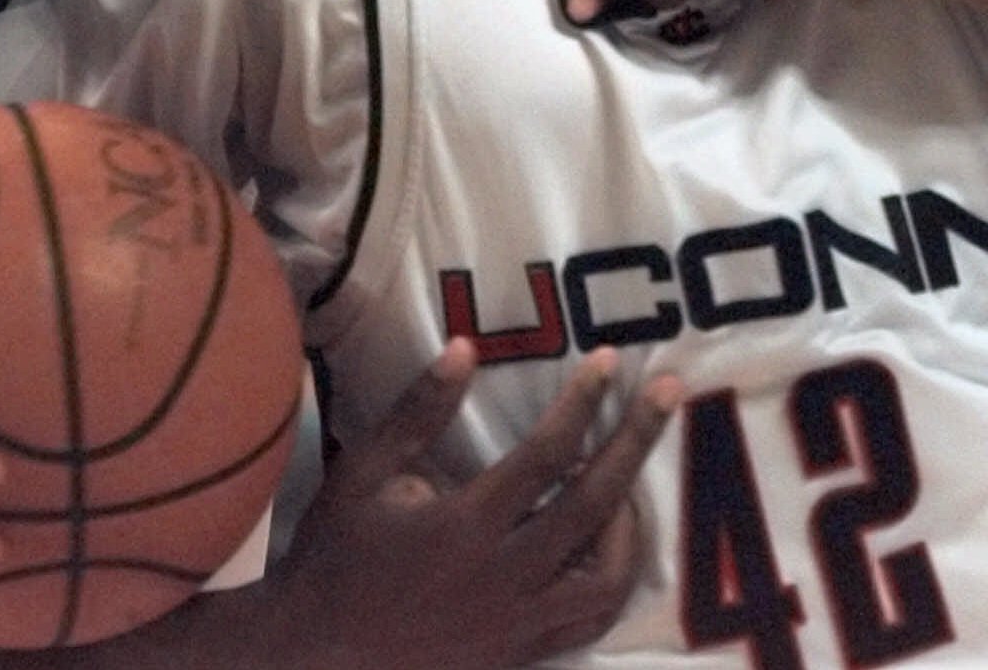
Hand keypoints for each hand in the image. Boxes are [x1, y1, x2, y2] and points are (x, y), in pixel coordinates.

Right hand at [265, 342, 679, 669]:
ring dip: (632, 521)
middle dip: (637, 441)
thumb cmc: (337, 555)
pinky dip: (611, 578)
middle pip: (595, 506)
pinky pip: (588, 619)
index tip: (611, 360)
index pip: (546, 455)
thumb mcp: (363, 473)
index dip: (584, 403)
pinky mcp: (521, 655)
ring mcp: (518, 624)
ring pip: (607, 576)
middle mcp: (505, 577)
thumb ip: (417, 411)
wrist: (318, 658)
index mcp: (465, 526)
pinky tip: (610, 545)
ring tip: (635, 479)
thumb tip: (465, 348)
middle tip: (669, 393)